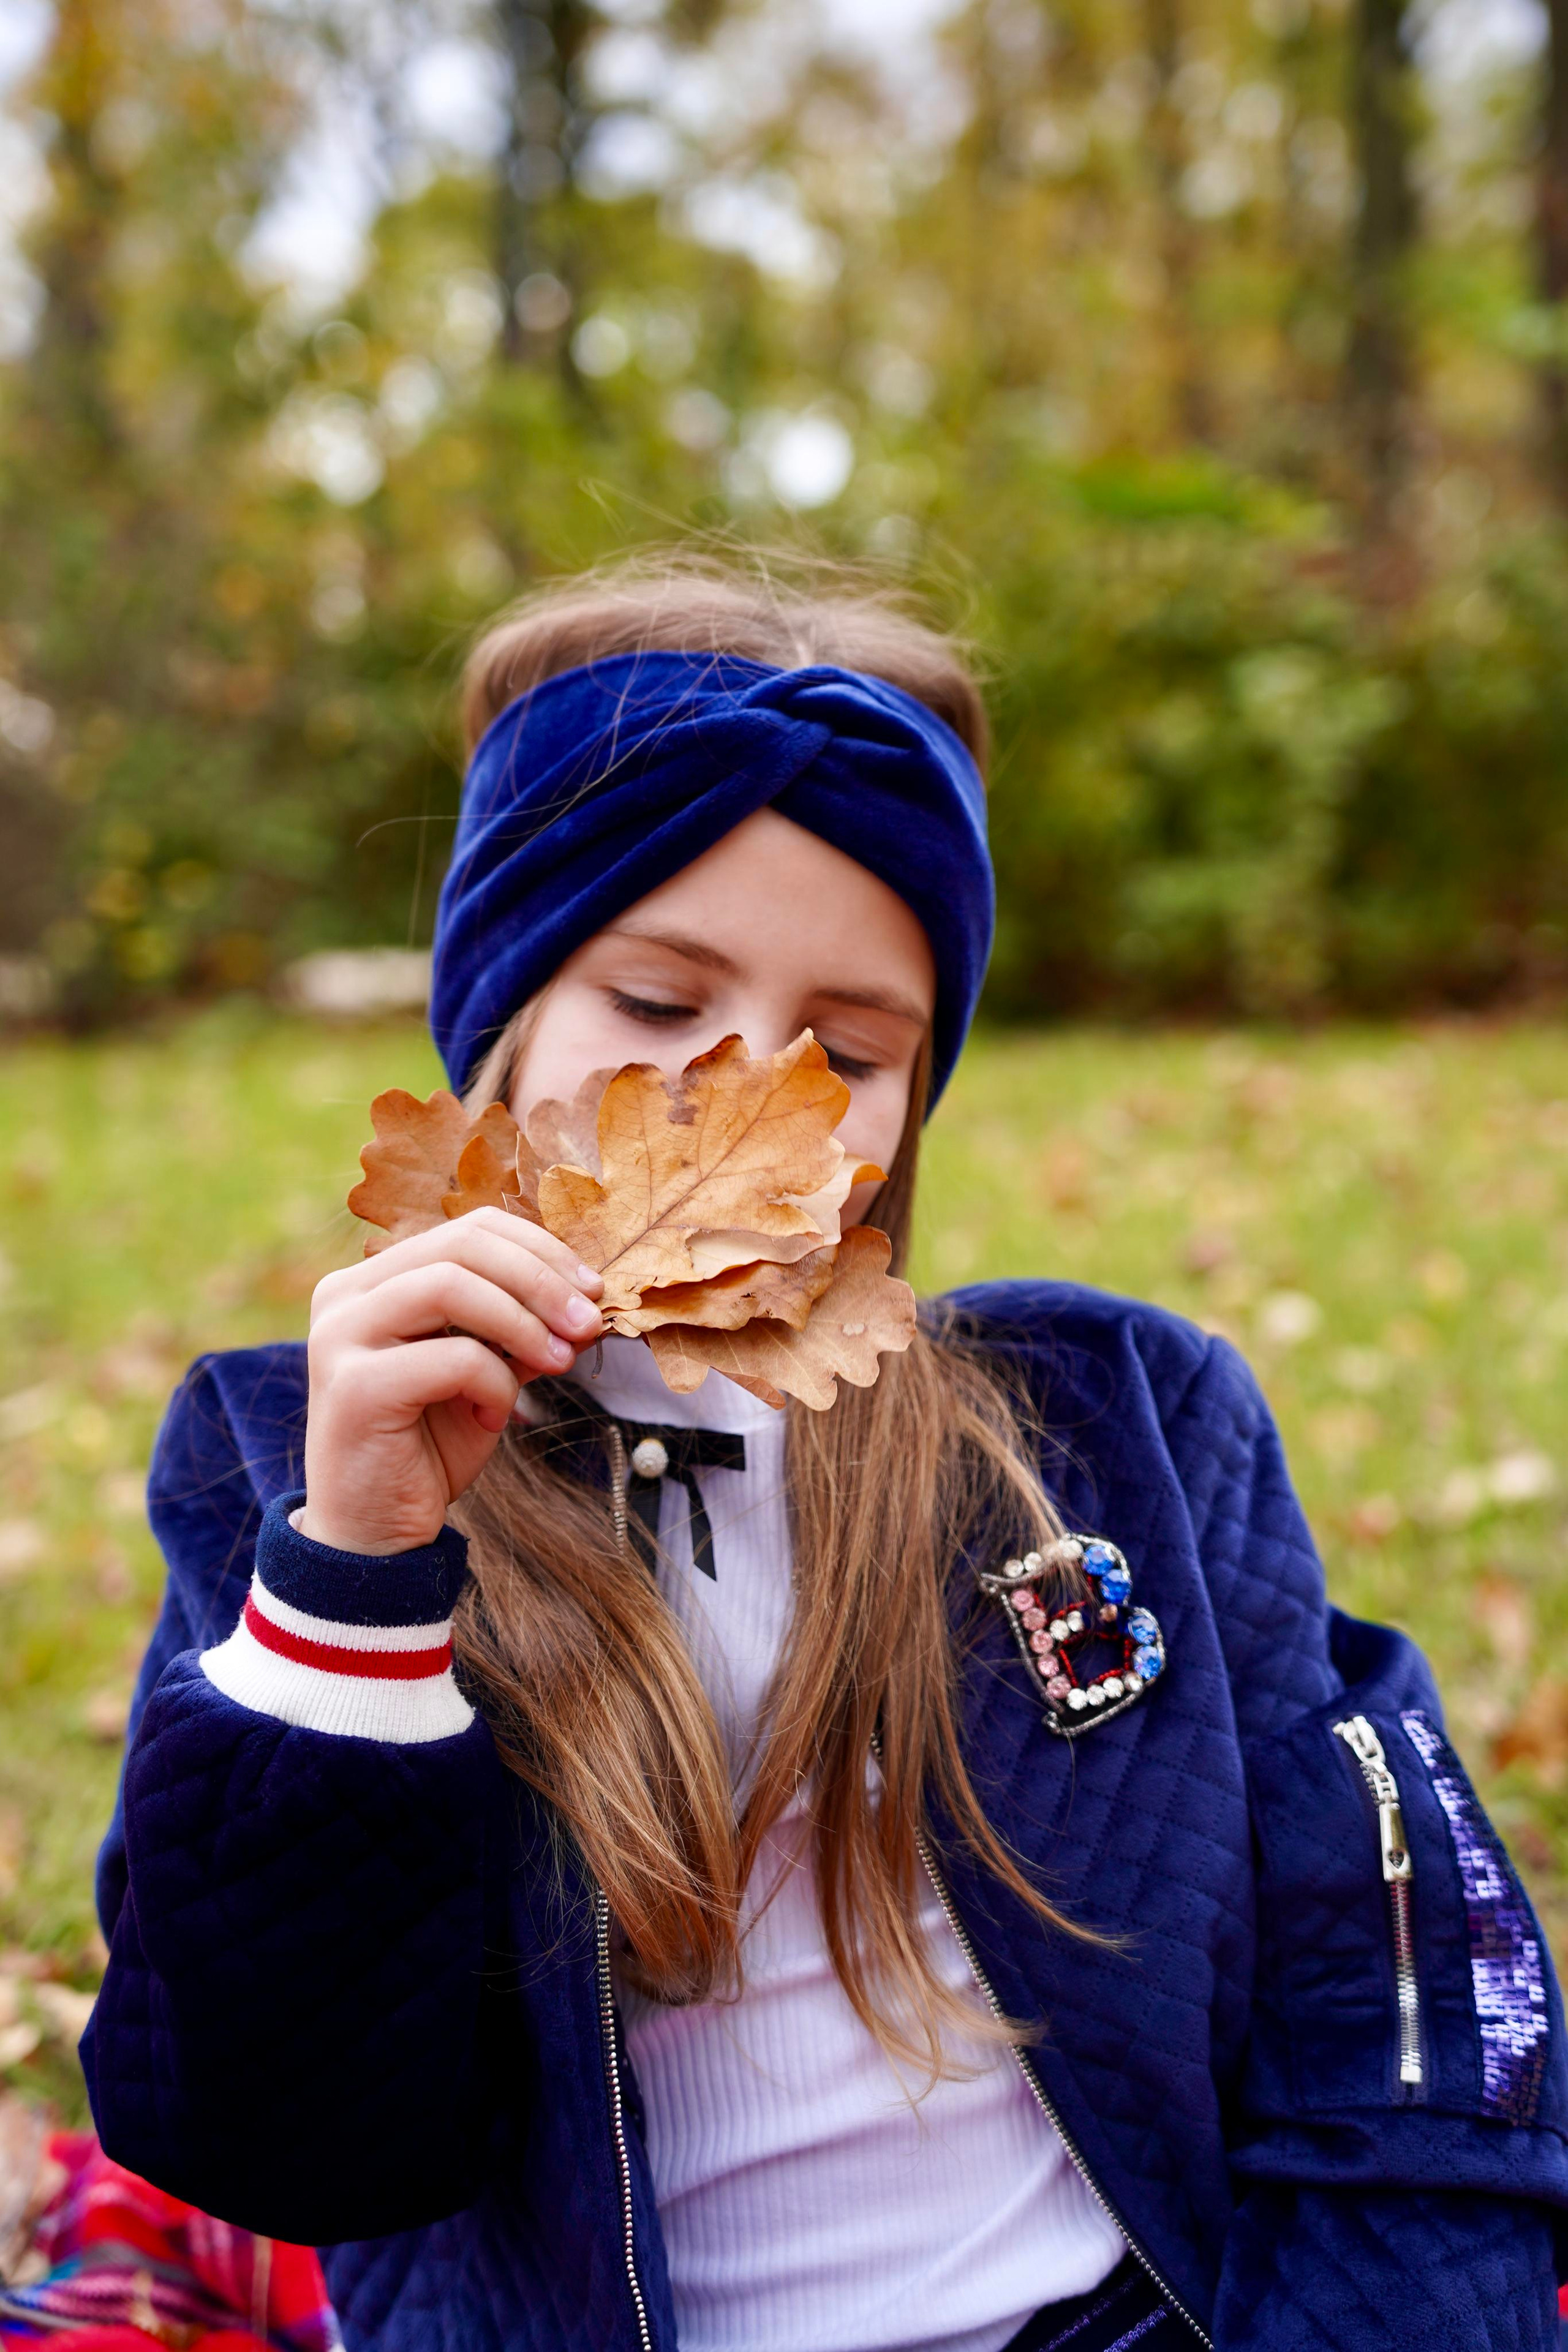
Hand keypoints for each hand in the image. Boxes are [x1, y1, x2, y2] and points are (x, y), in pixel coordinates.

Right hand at [297, 1210, 603, 1556]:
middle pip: (462, 1245)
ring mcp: (341, 1337)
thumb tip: (585, 1295)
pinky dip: (495, 1384)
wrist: (375, 1536)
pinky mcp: (354, 1386)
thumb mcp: (481, 1373)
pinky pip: (452, 1358)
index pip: (468, 1229)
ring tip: (560, 1361)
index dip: (538, 1249)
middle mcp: (345, 1296)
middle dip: (541, 1280)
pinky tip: (495, 1417)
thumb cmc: (427, 1449)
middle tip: (589, 1322)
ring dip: (524, 1322)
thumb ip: (514, 1327)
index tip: (591, 1289)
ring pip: (451, 1286)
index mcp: (373, 1281)